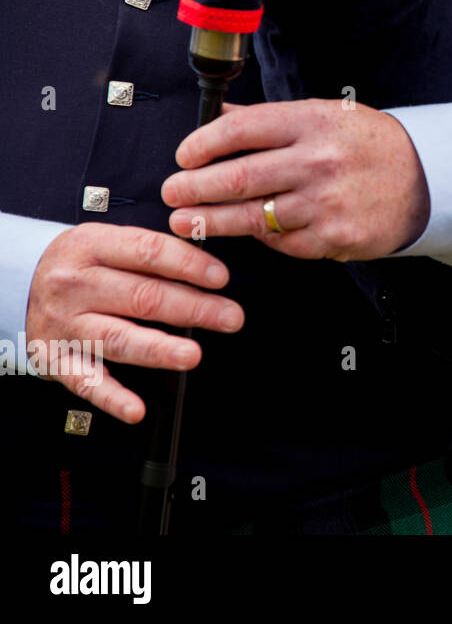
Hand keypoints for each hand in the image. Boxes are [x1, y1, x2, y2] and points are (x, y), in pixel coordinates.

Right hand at [25, 223, 242, 423]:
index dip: (190, 265)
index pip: (148, 253)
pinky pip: (86, 382)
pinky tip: (136, 409)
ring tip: (191, 355)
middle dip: (193, 309)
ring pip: (119, 338)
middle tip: (230, 317)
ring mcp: (66, 325)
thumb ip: (150, 253)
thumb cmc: (79, 263)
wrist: (16, 282)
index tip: (221, 278)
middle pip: (143, 297)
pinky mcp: (56, 359)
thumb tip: (207, 267)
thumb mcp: (106, 241)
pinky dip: (112, 398)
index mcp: (92, 246)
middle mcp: (76, 285)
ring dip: (159, 349)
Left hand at [162, 100, 430, 260]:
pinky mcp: (333, 238)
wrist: (425, 180)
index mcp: (312, 122)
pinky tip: (247, 232)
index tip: (183, 156)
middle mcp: (317, 161)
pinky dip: (260, 238)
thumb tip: (219, 117)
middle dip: (194, 187)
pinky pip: (281, 242)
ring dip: (211, 222)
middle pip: (237, 177)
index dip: (202, 144)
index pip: (241, 130)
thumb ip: (271, 119)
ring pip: (251, 217)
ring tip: (186, 221)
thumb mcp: (326, 115)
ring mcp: (325, 203)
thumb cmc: (368, 145)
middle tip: (171, 192)